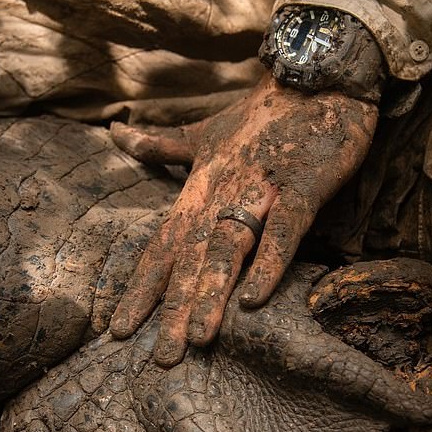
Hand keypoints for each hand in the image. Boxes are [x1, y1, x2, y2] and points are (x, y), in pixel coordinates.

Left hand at [109, 73, 377, 365]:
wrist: (316, 73)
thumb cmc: (260, 112)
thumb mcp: (203, 131)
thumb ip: (160, 143)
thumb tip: (115, 133)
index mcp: (197, 187)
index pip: (161, 246)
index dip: (140, 289)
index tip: (119, 331)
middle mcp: (220, 193)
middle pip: (189, 258)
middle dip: (171, 309)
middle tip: (159, 358)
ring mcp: (261, 190)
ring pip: (227, 249)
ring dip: (211, 294)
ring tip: (196, 340)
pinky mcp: (302, 188)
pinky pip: (283, 231)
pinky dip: (269, 263)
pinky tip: (254, 300)